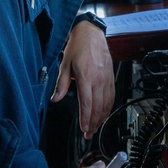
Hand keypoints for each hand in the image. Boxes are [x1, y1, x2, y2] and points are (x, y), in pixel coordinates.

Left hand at [51, 20, 114, 138]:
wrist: (91, 33)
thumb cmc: (77, 46)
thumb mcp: (64, 65)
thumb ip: (61, 84)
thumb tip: (55, 99)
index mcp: (86, 76)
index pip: (87, 103)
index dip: (86, 119)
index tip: (84, 129)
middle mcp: (99, 79)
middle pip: (98, 107)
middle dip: (94, 123)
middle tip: (89, 134)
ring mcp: (107, 77)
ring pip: (107, 103)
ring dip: (102, 117)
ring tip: (95, 127)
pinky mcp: (111, 76)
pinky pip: (112, 95)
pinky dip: (108, 107)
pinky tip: (104, 113)